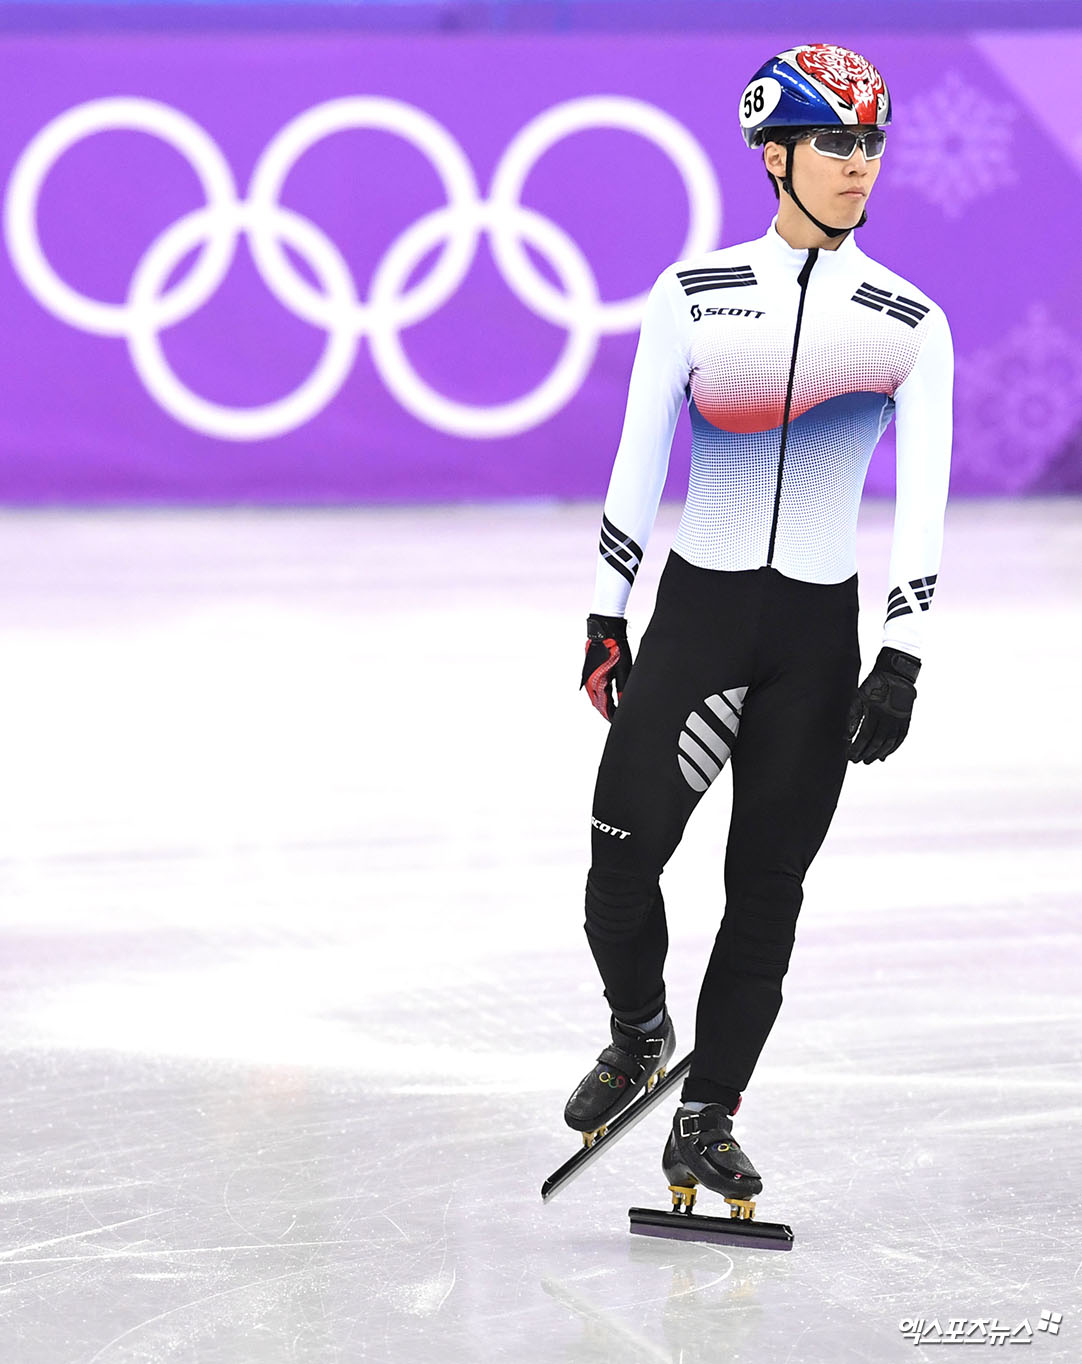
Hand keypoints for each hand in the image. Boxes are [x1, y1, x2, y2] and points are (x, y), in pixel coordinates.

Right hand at [580, 615, 632, 720]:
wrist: (605, 631)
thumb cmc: (615, 647)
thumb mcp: (623, 668)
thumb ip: (623, 687)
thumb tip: (624, 702)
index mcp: (597, 682)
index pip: (604, 706)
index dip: (611, 715)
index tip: (617, 721)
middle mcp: (589, 681)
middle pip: (598, 703)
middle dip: (607, 712)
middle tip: (616, 719)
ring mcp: (588, 677)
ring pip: (595, 696)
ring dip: (603, 704)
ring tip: (612, 711)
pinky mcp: (589, 672)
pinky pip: (594, 688)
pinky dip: (600, 695)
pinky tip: (607, 696)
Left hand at [847, 647, 920, 762]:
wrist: (895, 674)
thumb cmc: (874, 685)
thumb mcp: (859, 697)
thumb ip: (853, 716)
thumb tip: (846, 736)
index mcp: (875, 712)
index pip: (864, 736)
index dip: (856, 748)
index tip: (849, 756)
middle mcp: (889, 718)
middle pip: (876, 742)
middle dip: (866, 754)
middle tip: (857, 761)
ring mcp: (899, 720)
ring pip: (889, 743)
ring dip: (878, 754)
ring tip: (869, 761)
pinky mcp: (906, 720)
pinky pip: (900, 738)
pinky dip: (893, 749)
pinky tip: (885, 755)